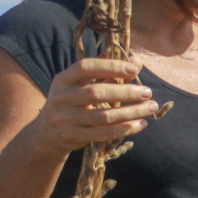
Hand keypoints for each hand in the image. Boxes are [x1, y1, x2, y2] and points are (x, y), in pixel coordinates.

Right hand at [34, 56, 157, 156]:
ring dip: (130, 112)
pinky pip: (103, 134)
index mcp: (63, 79)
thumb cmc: (71, 102)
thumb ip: (108, 72)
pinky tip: (140, 124)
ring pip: (104, 116)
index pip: (86, 67)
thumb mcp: (82, 85)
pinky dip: (124, 129)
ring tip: (150, 108)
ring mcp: (67, 119)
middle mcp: (62, 98)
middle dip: (126, 92)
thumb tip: (137, 60)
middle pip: (97, 93)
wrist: (47, 134)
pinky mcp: (75, 137)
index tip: (133, 69)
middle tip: (148, 92)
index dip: (110, 67)